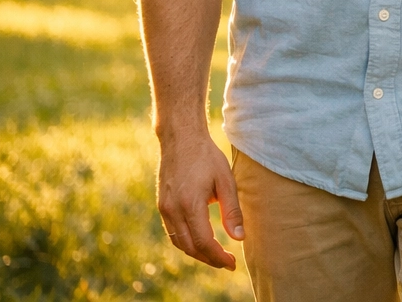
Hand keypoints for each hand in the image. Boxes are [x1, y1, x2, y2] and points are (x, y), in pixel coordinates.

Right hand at [157, 129, 243, 269]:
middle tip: (227, 263)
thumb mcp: (226, 180)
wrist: (181, 138)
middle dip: (209, 259)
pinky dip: (186, 242)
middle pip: (190, 248)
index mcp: (190, 204)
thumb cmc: (207, 156)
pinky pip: (173, 232)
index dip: (218, 257)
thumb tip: (239, 238)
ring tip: (216, 255)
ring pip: (179, 243)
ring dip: (197, 253)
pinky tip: (200, 241)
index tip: (232, 263)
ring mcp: (164, 209)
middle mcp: (173, 210)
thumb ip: (232, 210)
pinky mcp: (162, 205)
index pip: (203, 242)